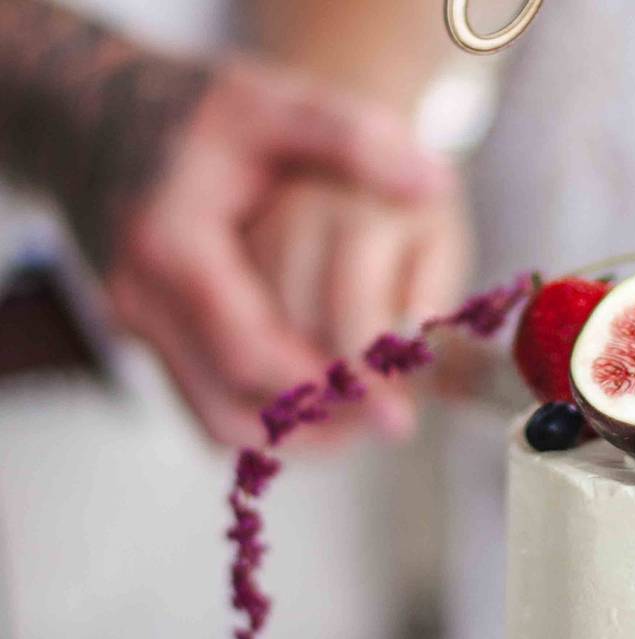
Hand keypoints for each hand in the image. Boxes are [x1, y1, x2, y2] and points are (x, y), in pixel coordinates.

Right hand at [107, 58, 458, 446]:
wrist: (95, 113)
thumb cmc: (191, 111)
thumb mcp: (270, 102)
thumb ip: (350, 137)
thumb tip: (433, 184)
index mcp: (172, 248)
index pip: (250, 352)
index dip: (326, 387)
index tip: (394, 402)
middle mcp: (142, 302)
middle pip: (232, 408)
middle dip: (320, 425)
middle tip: (393, 418)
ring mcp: (137, 328)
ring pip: (216, 421)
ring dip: (295, 433)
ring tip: (369, 415)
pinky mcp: (150, 338)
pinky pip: (206, 401)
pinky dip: (267, 414)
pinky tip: (324, 395)